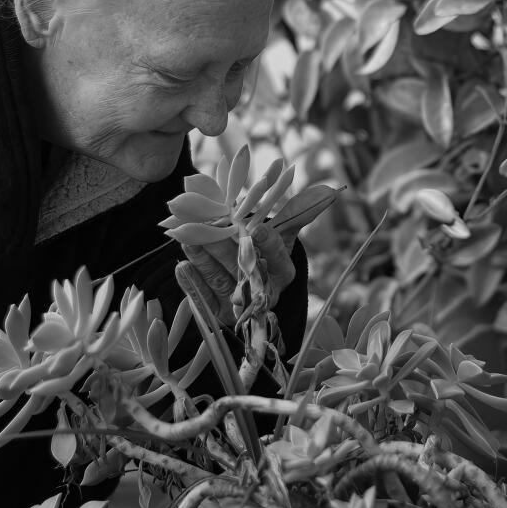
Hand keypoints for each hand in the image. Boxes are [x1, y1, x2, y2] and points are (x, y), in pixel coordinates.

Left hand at [180, 219, 294, 311]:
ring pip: (220, 280)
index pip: (277, 257)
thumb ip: (295, 216)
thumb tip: (324, 194)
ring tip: (188, 239)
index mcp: (282, 271)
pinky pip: (205, 299)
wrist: (257, 288)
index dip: (269, 244)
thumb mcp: (284, 236)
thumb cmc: (269, 254)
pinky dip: (192, 283)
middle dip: (223, 248)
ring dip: (203, 260)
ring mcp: (241, 304)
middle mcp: (263, 290)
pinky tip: (182, 266)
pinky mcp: (221, 313)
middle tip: (208, 226)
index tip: (258, 228)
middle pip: (242, 268)